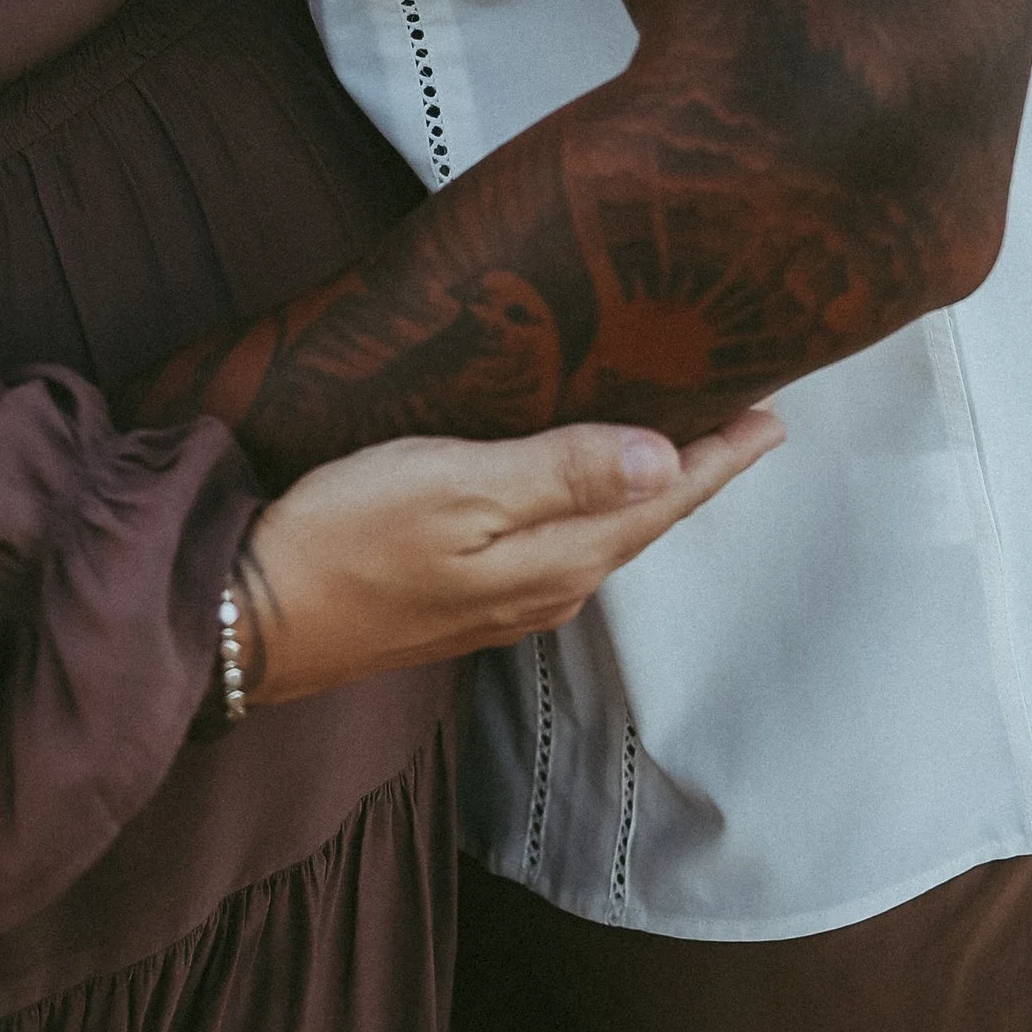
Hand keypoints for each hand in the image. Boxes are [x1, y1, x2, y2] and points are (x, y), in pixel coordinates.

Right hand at [238, 409, 781, 707]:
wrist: (258, 617)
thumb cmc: (349, 538)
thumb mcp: (458, 488)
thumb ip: (562, 472)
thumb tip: (666, 456)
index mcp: (558, 557)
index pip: (665, 499)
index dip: (721, 456)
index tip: (773, 415)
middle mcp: (548, 587)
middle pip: (644, 521)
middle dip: (696, 471)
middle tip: (742, 416)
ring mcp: (507, 600)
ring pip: (603, 535)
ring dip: (645, 489)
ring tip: (677, 440)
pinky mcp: (467, 597)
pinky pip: (558, 544)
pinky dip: (590, 507)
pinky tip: (579, 483)